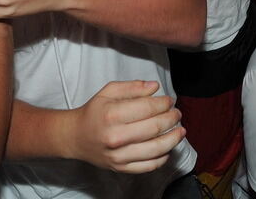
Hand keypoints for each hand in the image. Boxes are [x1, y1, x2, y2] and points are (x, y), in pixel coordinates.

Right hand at [65, 81, 185, 173]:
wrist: (76, 137)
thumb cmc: (94, 112)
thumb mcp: (108, 92)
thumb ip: (132, 87)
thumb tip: (155, 87)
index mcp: (112, 114)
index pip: (147, 108)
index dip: (163, 103)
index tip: (169, 100)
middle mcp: (116, 137)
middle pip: (154, 128)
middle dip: (171, 119)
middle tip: (177, 113)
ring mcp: (119, 155)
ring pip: (156, 149)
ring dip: (173, 139)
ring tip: (180, 130)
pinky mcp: (121, 168)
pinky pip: (149, 166)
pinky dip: (163, 157)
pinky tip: (168, 148)